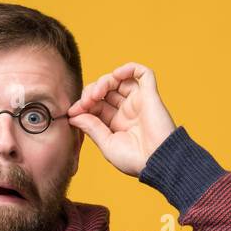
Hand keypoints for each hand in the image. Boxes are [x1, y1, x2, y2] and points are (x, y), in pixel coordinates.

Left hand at [66, 63, 176, 177]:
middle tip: (85, 102)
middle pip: (105, 90)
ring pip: (119, 79)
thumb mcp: (106, 144)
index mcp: (116, 123)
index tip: (72, 111)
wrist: (158, 162)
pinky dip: (128, 68)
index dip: (82, 104)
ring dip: (104, 81)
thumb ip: (91, 127)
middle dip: (90, 92)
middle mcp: (127, 110)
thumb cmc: (135, 160)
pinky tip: (116, 75)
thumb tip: (73, 115)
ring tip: (97, 93)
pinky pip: (142, 73)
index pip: (96, 105)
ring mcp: (138, 101)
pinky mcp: (150, 94)